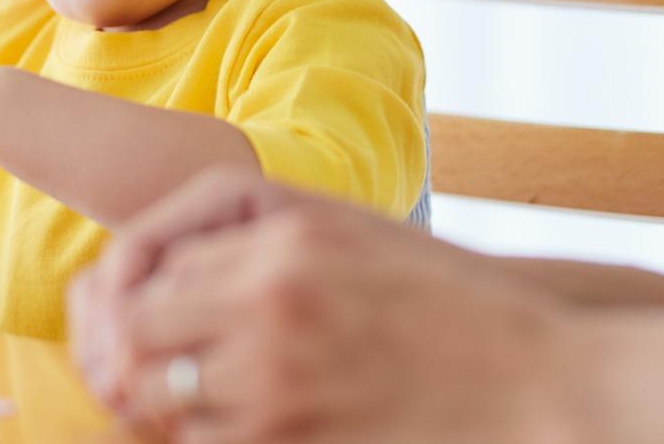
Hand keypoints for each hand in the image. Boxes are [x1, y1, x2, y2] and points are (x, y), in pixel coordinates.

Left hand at [69, 169, 598, 442]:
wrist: (534, 376)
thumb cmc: (447, 306)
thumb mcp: (352, 245)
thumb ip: (265, 252)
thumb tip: (173, 278)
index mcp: (283, 240)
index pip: (152, 265)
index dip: (134, 299)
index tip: (141, 319)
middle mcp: (269, 298)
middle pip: (140, 330)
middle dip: (129, 356)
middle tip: (142, 373)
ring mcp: (278, 375)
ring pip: (163, 396)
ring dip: (164, 405)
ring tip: (187, 405)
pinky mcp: (289, 436)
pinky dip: (205, 442)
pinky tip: (237, 430)